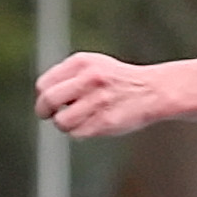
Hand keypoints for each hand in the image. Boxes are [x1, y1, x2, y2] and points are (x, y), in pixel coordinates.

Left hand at [35, 52, 166, 137]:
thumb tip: (42, 95)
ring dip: (66, 123)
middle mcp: (89, 79)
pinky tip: (94, 123)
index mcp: (83, 62)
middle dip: (44, 111)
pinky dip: (81, 132)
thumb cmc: (120, 81)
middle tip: (49, 114)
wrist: (154, 90)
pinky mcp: (105, 121)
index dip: (44, 95)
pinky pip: (77, 134)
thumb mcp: (94, 65)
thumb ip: (68, 76)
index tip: (50, 102)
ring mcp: (98, 100)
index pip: (44, 84)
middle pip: (47, 100)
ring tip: (80, 119)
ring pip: (61, 121)